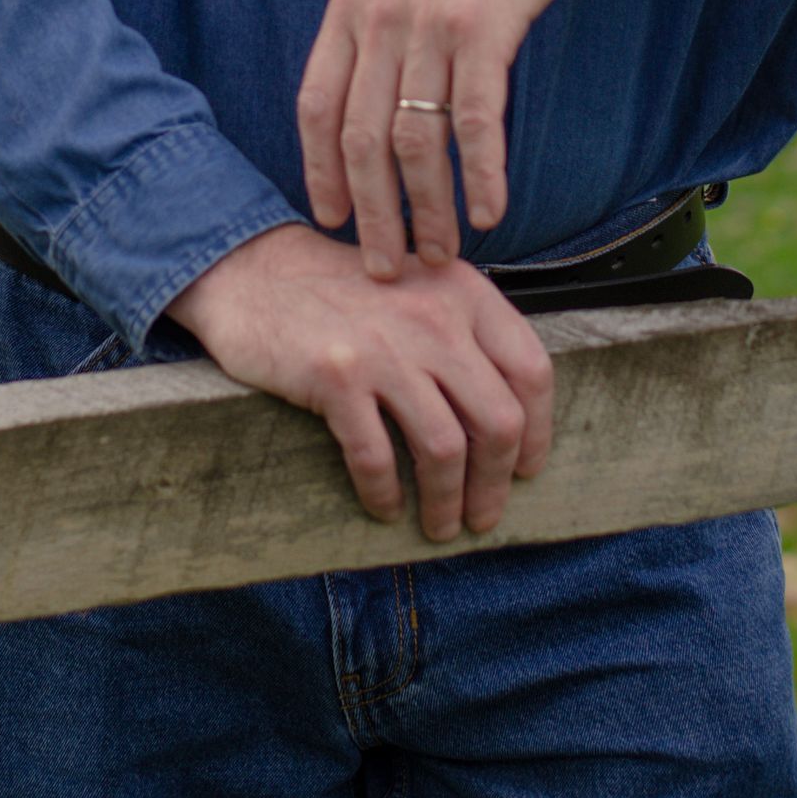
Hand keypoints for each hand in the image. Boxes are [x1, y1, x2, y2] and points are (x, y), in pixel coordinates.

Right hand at [167, 222, 553, 540]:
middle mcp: (434, 318)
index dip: (538, 432)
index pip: (531, 370)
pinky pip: (377, 458)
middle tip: (483, 516)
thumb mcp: (420, 288)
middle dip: (495, 483)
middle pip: (498, 421)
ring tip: (439, 526)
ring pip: (444, 449)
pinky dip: (385, 494)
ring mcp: (386, 348)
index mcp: (464, 293)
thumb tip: (506, 420)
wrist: (257, 271)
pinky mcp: (337, 377)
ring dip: (446, 503)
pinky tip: (384, 507)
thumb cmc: (345, 292)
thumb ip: (465, 334)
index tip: (526, 469)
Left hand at [295, 0, 652, 280]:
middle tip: (387, 266)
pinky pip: (475, 122)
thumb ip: (377, 26)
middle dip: (373, 215)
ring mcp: (430, 23)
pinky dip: (480, 175)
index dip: (320, 172)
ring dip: (429, 209)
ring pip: (416, 143)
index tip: (331, 221)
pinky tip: (491, 210)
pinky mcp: (484, 28)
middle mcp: (380, 17)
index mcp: (350, 4)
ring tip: (442, 251)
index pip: (317, 107)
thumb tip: (369, 97)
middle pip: (362, 142)